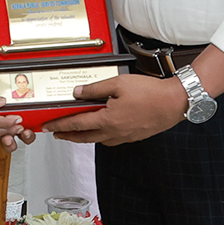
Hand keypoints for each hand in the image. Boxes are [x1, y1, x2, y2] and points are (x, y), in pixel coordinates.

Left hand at [43, 73, 187, 144]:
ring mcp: (124, 136)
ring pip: (97, 140)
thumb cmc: (151, 93)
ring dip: (84, 137)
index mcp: (107, 120)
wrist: (174, 103)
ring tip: (76, 132)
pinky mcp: (133, 136)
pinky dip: (100, 136)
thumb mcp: (118, 84)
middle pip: (84, 137)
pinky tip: (102, 130)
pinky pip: (111, 140)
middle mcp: (114, 132)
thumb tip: (78, 93)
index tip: (49, 127)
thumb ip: (95, 89)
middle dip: (67, 136)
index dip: (60, 125)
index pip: (76, 124)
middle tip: (57, 134)